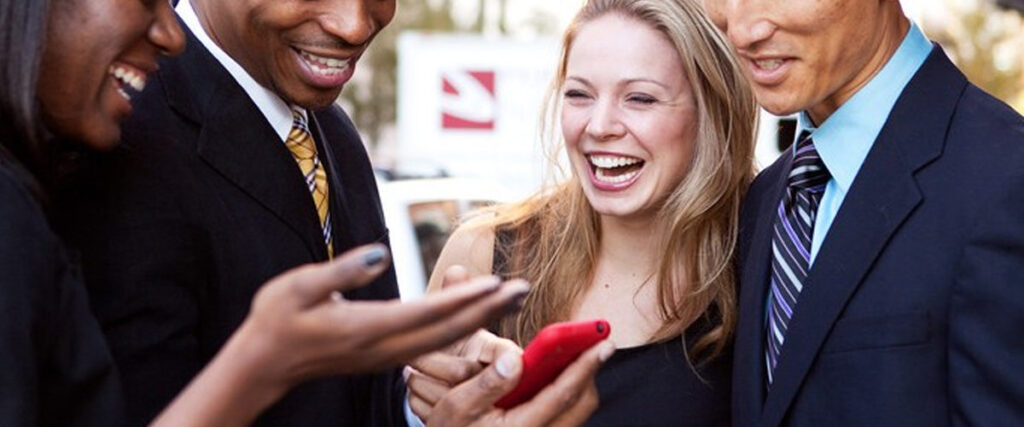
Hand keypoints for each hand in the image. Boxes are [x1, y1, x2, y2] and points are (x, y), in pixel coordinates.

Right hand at [153, 244, 528, 426]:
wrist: (263, 364)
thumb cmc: (275, 319)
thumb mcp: (297, 286)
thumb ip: (341, 271)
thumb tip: (381, 253)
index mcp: (365, 328)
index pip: (426, 312)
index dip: (463, 298)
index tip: (496, 283)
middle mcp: (383, 347)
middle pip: (447, 330)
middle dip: (487, 309)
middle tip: (523, 288)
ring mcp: (385, 356)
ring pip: (444, 340)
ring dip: (480, 319)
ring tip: (512, 298)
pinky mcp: (384, 357)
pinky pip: (432, 345)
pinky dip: (460, 329)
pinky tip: (477, 316)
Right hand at [426, 340, 614, 426]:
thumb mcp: (457, 406)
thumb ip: (487, 382)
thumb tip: (517, 357)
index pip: (563, 394)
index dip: (585, 366)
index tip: (603, 344)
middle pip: (582, 404)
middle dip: (590, 373)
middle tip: (593, 344)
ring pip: (577, 411)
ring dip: (580, 382)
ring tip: (576, 355)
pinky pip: (565, 415)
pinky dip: (567, 392)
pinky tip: (554, 374)